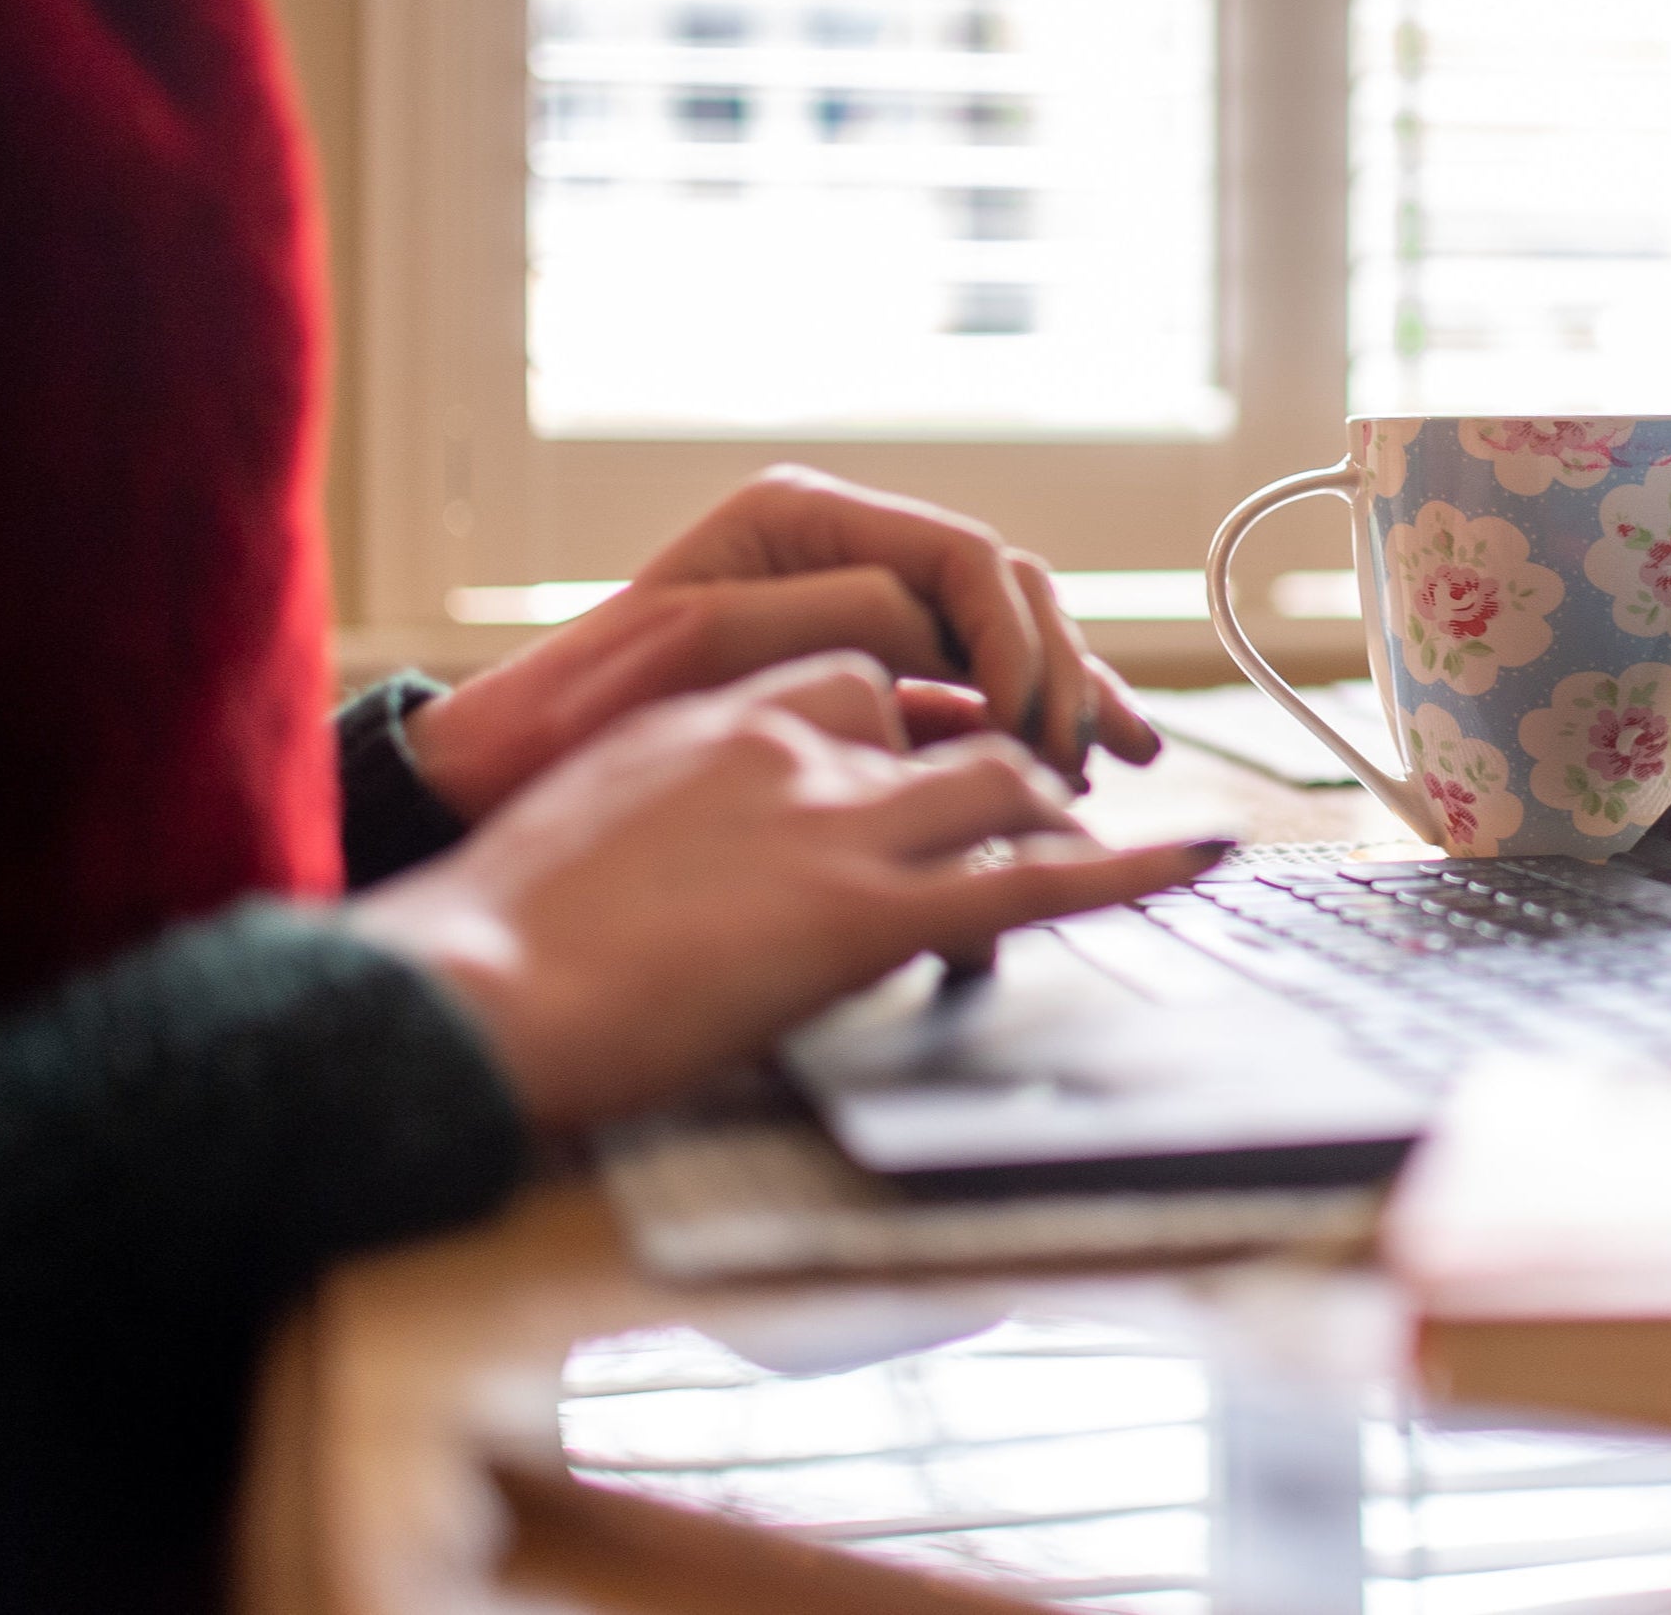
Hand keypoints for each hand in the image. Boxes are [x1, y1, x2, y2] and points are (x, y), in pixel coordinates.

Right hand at [350, 653, 1221, 1133]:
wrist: (468, 992)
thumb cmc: (499, 944)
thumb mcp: (601, 832)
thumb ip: (679, 814)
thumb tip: (710, 865)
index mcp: (719, 712)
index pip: (867, 678)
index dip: (925, 724)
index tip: (947, 761)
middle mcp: (791, 741)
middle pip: (952, 717)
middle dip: (1017, 752)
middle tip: (1055, 800)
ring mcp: (834, 820)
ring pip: (1006, 781)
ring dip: (1059, 809)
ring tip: (1099, 842)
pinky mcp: (865, 911)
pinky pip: (1036, 879)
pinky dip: (1135, 867)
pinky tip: (1202, 857)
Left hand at [406, 465, 1161, 820]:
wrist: (509, 776)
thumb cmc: (581, 709)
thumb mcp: (705, 644)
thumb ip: (837, 620)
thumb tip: (944, 641)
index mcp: (802, 518)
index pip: (961, 558)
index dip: (1013, 638)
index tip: (1027, 723)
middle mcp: (841, 551)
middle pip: (1002, 592)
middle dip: (1060, 670)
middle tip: (1084, 758)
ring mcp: (855, 613)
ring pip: (1004, 639)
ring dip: (1067, 696)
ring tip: (1119, 757)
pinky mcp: (862, 681)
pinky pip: (972, 690)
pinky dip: (1028, 725)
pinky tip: (1075, 765)